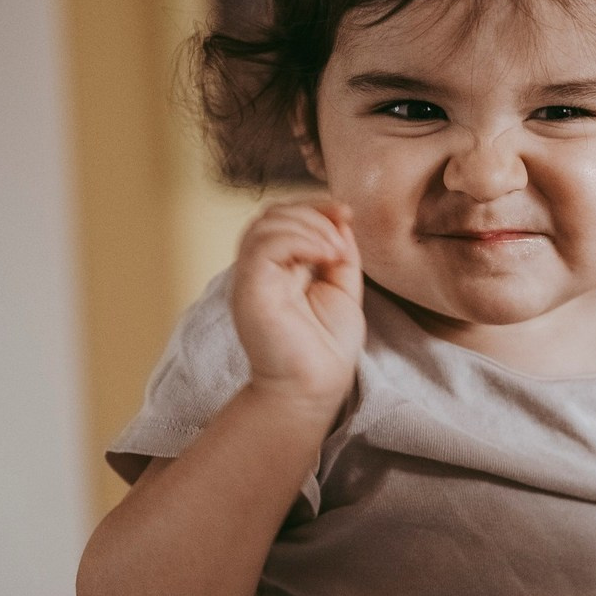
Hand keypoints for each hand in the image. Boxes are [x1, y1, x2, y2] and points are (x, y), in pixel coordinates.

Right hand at [232, 198, 364, 411]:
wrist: (313, 388)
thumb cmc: (326, 349)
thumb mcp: (343, 290)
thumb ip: (340, 254)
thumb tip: (340, 219)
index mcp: (280, 268)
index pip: (285, 219)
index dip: (314, 206)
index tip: (346, 211)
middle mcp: (261, 270)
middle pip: (273, 215)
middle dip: (312, 212)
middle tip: (342, 233)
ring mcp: (252, 278)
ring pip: (266, 223)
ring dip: (308, 225)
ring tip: (335, 251)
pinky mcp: (250, 288)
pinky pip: (264, 245)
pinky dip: (299, 239)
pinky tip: (325, 255)